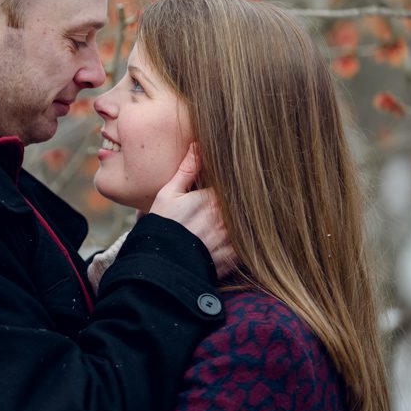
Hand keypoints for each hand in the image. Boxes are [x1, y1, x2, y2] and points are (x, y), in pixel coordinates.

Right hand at [149, 143, 236, 278]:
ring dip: (246, 220)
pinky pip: (248, 246)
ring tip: (246, 217)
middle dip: (241, 201)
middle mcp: (226, 218)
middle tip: (246, 195)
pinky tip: (243, 238)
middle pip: (243, 203)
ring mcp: (231, 238)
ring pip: (248, 223)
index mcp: (212, 198)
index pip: (232, 184)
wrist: (161, 264)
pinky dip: (247, 241)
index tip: (234, 180)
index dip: (233, 182)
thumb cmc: (163, 225)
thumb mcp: (169, 194)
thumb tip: (198, 145)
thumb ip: (187, 169)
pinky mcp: (233, 257)